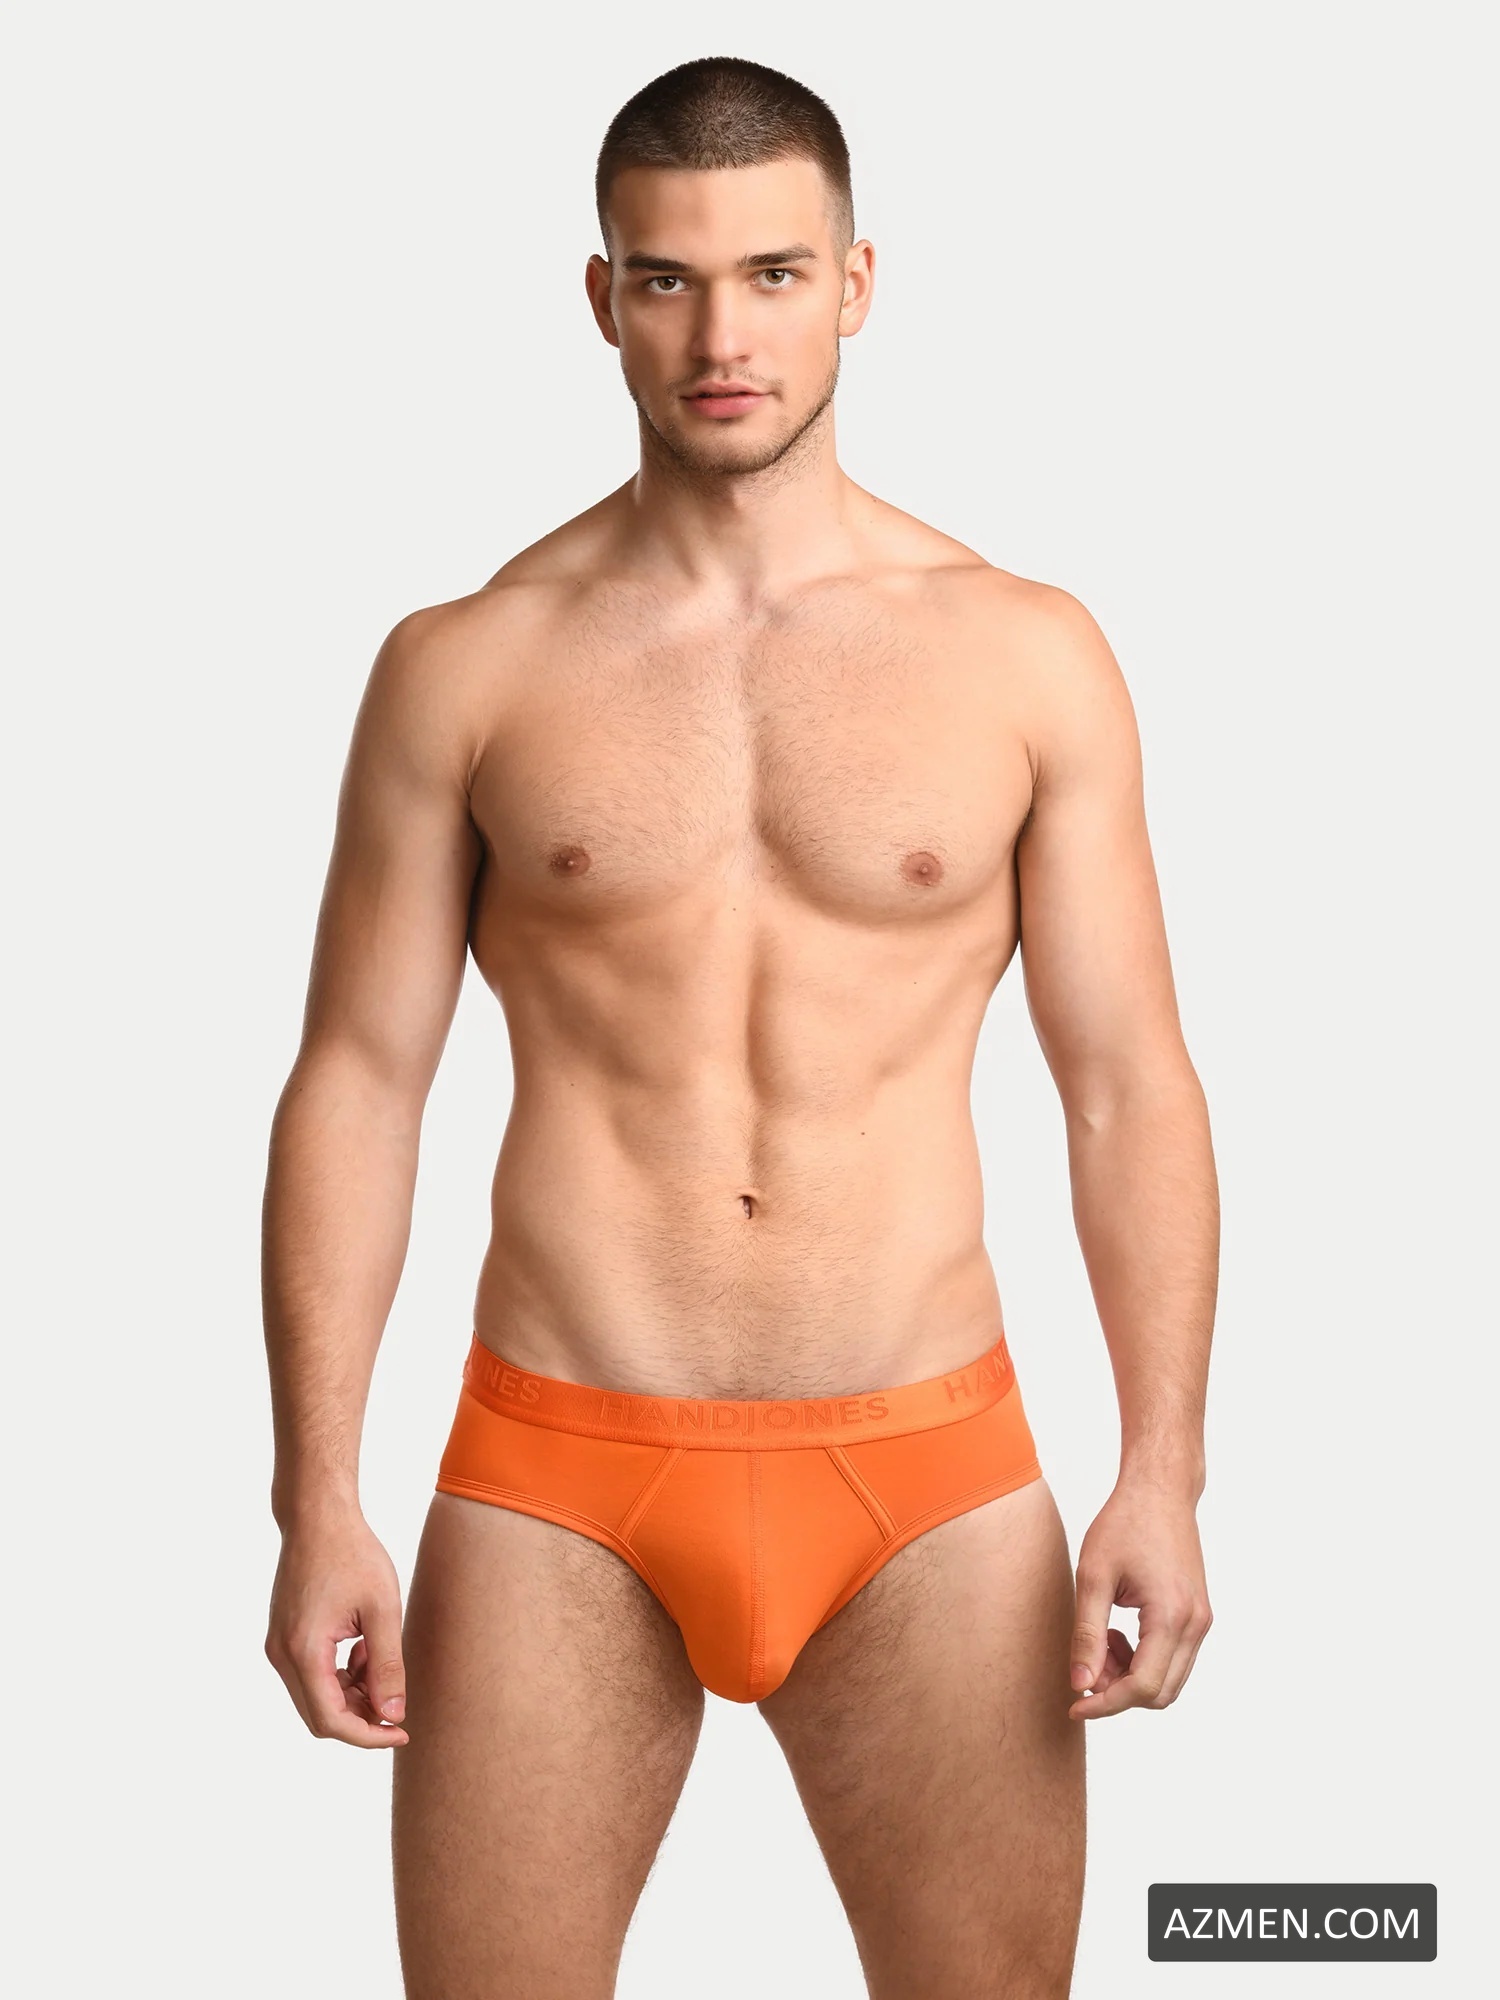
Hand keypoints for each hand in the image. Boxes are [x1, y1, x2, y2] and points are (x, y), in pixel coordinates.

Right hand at [265, 1513, 410, 1747]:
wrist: (318, 1517)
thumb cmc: (353, 1554)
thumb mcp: (382, 1609)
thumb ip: (388, 1665)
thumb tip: (393, 1714)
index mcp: (304, 1650)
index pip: (331, 1721)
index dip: (367, 1735)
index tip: (401, 1730)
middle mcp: (282, 1655)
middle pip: (320, 1715)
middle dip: (360, 1717)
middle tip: (397, 1703)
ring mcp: (278, 1646)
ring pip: (316, 1696)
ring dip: (352, 1693)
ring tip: (381, 1659)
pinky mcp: (283, 1637)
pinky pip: (311, 1674)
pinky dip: (339, 1675)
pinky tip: (364, 1648)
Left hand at [1067, 1479, 1211, 1719]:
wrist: (1160, 1492)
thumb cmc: (1124, 1524)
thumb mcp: (1094, 1576)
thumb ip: (1086, 1633)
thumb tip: (1080, 1683)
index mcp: (1171, 1615)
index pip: (1142, 1687)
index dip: (1106, 1703)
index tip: (1074, 1703)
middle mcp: (1195, 1625)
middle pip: (1159, 1693)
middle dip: (1118, 1692)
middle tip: (1085, 1665)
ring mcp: (1201, 1622)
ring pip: (1169, 1681)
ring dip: (1131, 1677)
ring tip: (1100, 1642)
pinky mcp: (1198, 1616)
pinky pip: (1174, 1660)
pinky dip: (1144, 1661)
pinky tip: (1117, 1634)